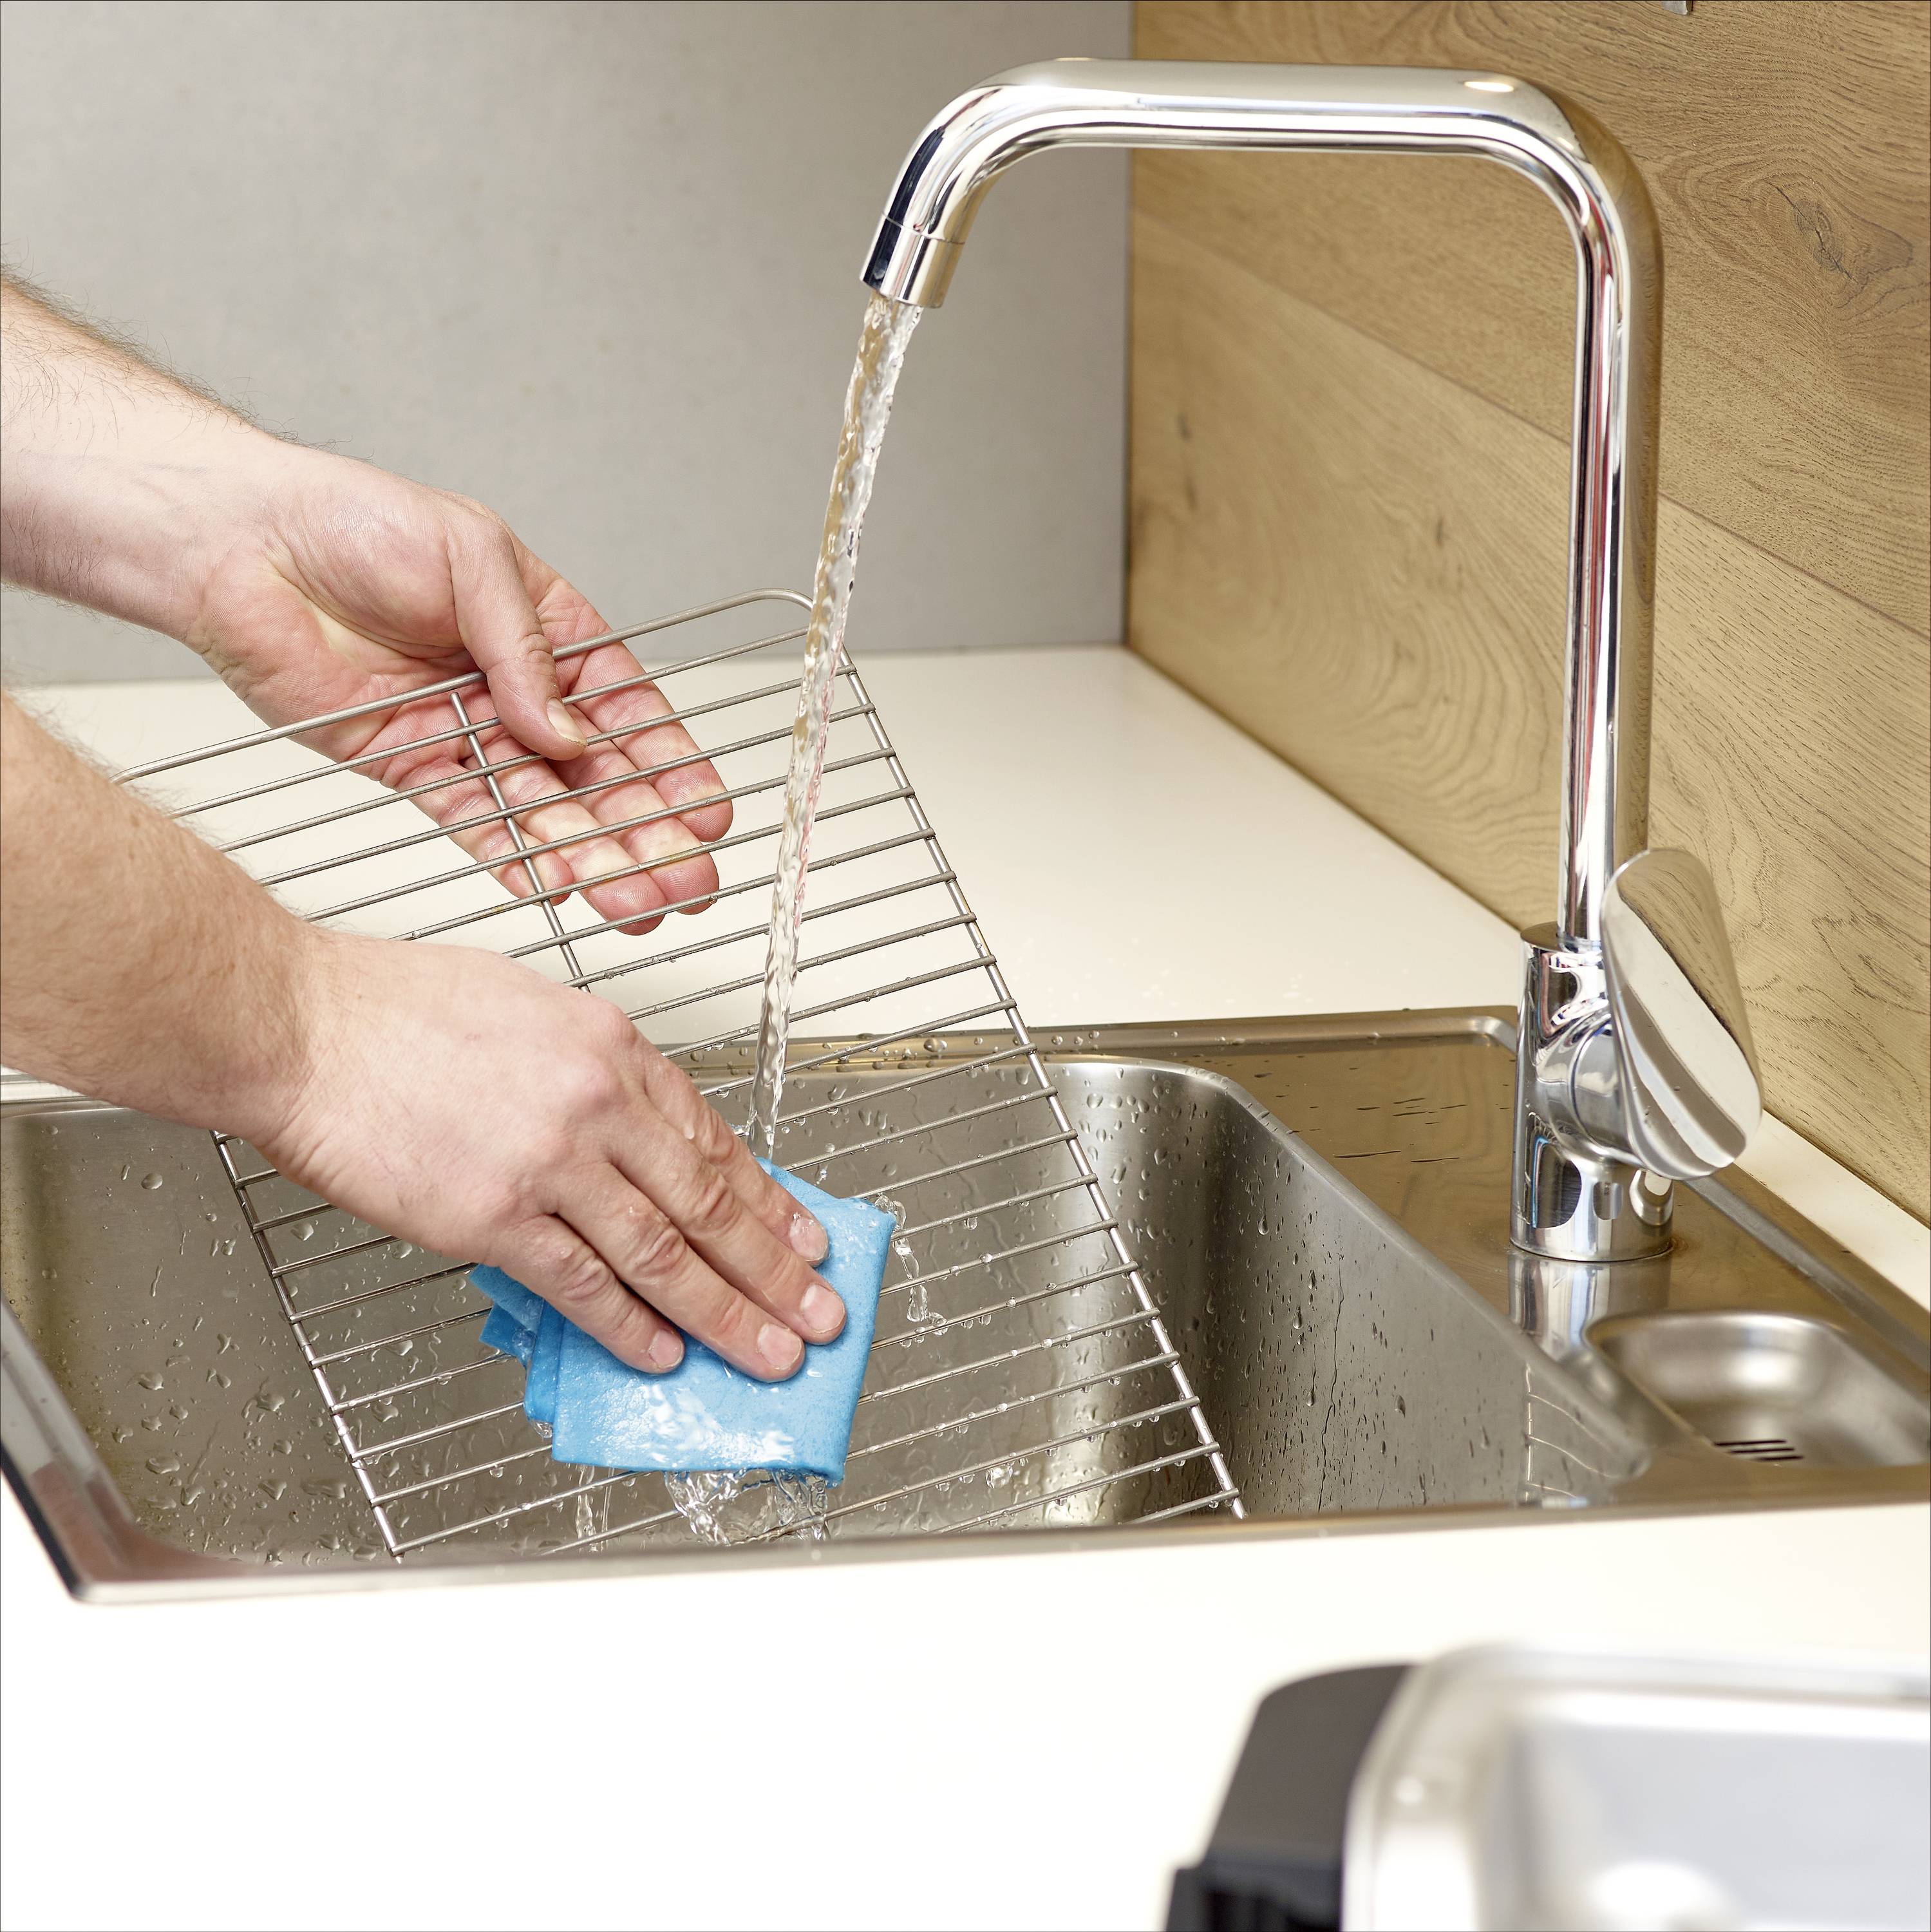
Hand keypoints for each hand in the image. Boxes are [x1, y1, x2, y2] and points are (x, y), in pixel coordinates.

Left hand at [188, 442, 731, 934]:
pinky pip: (476, 823)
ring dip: (594, 857)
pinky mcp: (411, 769)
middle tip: (686, 877)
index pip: (626, 707)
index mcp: (547, 631)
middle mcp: (512, 691)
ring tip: (637, 901)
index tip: (705, 810)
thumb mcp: (471, 558)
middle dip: (645, 830)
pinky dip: (517, 857)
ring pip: (545, 810)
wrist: (237, 546)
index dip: (669, 761)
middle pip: (596, 775)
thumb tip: (569, 734)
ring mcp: (465, 734)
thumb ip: (525, 651)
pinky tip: (561, 887)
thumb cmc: (351, 520)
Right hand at [263, 931, 843, 1377]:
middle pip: (709, 1203)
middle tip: (818, 1310)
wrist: (301, 1024)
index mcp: (611, 1047)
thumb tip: (631, 1131)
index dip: (768, 1199)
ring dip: (726, 1312)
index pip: (714, 1139)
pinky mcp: (492, 1217)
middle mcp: (597, 1104)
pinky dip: (629, 1328)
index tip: (803, 1236)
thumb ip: (589, 1071)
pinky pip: (583, 1285)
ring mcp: (550, 1164)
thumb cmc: (394, 1008)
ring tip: (769, 1351)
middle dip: (774, 1268)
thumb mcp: (528, 1008)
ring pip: (664, 1253)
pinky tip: (663, 1355)